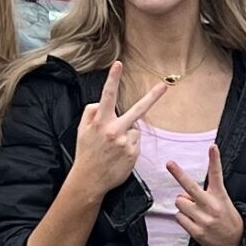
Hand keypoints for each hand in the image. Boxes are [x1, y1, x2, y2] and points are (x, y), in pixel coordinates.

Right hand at [68, 63, 167, 198]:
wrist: (90, 180)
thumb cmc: (86, 153)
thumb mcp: (81, 130)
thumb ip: (90, 112)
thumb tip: (101, 103)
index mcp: (100, 123)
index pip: (107, 96)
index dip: (112, 79)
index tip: (118, 64)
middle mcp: (115, 131)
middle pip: (137, 110)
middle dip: (152, 97)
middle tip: (164, 86)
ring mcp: (126, 143)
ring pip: (134, 129)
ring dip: (127, 134)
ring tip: (113, 147)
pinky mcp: (134, 154)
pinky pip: (135, 142)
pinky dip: (129, 146)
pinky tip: (119, 155)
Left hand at [166, 144, 243, 245]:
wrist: (235, 240)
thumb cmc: (225, 217)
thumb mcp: (222, 200)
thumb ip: (203, 195)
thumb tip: (183, 195)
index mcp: (219, 195)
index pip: (216, 174)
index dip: (214, 160)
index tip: (212, 147)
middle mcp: (211, 206)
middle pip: (190, 187)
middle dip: (178, 174)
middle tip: (170, 164)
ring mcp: (204, 219)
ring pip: (180, 203)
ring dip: (184, 205)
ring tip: (195, 211)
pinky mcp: (197, 231)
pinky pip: (179, 218)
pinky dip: (183, 218)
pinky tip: (194, 221)